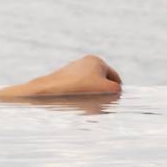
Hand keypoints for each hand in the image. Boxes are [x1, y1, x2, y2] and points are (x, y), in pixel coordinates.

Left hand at [0, 54, 121, 99]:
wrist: (48, 91)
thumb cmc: (81, 89)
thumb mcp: (108, 90)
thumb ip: (117, 90)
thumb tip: (114, 92)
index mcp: (96, 60)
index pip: (114, 78)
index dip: (116, 91)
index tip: (111, 102)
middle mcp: (83, 62)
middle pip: (100, 83)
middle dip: (101, 94)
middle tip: (97, 105)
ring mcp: (71, 70)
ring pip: (88, 88)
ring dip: (90, 97)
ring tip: (83, 104)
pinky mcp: (61, 79)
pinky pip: (76, 90)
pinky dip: (78, 97)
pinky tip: (73, 103)